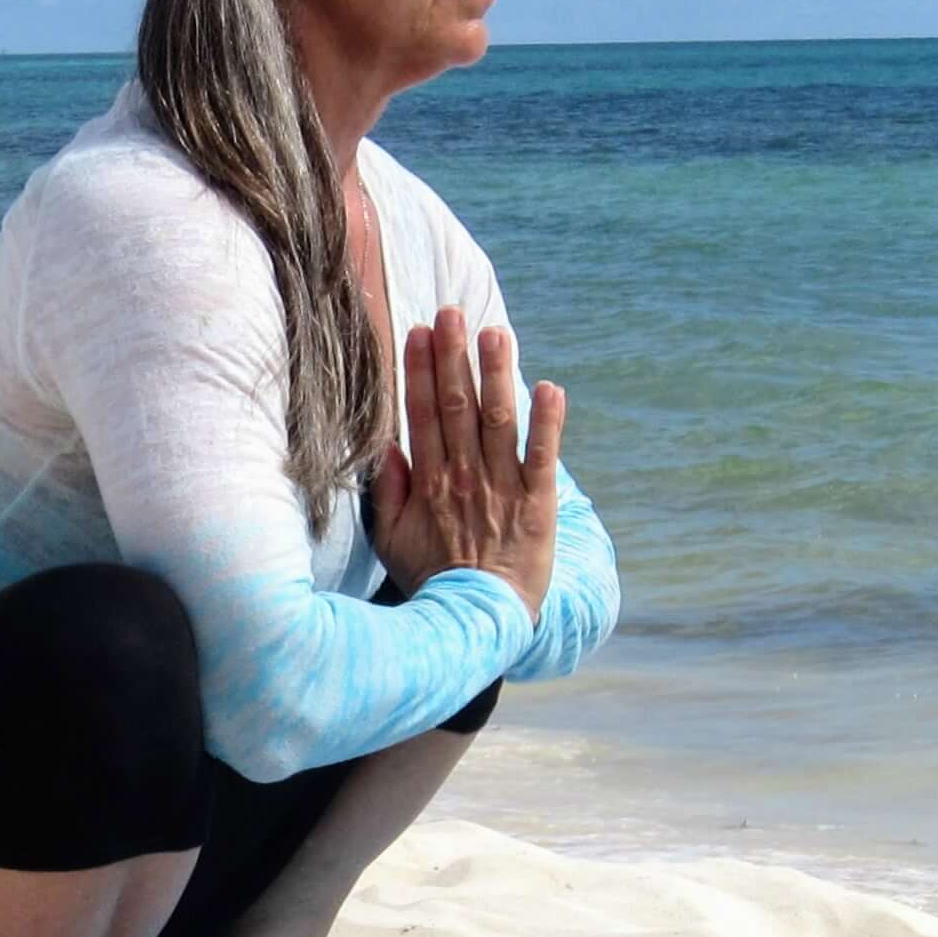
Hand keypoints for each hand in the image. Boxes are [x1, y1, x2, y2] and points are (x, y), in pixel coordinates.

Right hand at [367, 307, 564, 619]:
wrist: (479, 622)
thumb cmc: (433, 578)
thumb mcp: (391, 541)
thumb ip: (387, 493)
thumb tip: (386, 447)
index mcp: (429, 482)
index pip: (422, 415)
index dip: (422, 372)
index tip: (419, 333)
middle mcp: (464, 477)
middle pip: (457, 406)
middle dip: (454, 357)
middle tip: (452, 314)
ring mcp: (502, 488)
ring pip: (497, 421)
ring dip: (497, 374)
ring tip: (496, 333)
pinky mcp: (538, 504)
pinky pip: (543, 457)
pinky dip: (548, 423)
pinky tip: (551, 388)